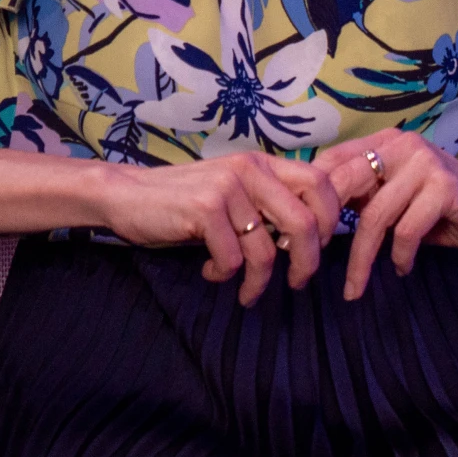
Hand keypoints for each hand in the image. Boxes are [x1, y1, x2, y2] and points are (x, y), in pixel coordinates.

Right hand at [100, 151, 342, 305]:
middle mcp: (250, 170)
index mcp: (262, 164)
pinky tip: (210, 271)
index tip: (318, 247)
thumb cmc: (184, 200)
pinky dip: (224, 275)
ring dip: (259, 282)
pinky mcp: (205, 209)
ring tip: (246, 293)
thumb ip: (267, 203)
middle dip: (307, 262)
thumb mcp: (233, 192)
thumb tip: (310, 236)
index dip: (330, 219)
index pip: (320, 183)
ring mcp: (228, 188)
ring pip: (266, 250)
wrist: (127, 195)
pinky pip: (232, 259)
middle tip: (297, 283)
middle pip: (305, 221)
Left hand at [313, 130, 457, 300]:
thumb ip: (362, 199)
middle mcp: (403, 145)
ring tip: (355, 287)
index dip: (312, 200)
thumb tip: (312, 220)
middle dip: (325, 227)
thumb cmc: (441, 208)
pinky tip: (403, 267)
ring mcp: (425, 163)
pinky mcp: (444, 187)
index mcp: (385, 142)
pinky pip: (406, 230)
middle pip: (345, 183)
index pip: (332, 162)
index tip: (303, 237)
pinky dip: (399, 256)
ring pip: (375, 215)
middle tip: (313, 261)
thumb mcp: (394, 198)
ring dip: (362, 258)